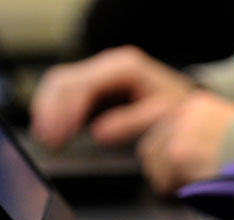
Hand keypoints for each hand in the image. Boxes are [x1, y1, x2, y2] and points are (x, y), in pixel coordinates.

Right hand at [30, 45, 194, 147]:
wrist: (188, 101)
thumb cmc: (177, 107)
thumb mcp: (162, 115)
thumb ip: (131, 123)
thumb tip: (98, 134)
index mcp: (123, 67)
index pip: (83, 85)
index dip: (67, 110)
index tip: (61, 134)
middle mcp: (107, 64)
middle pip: (64, 81)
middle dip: (52, 112)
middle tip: (49, 141)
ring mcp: (99, 72)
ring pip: (59, 84)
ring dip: (48, 111)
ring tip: (46, 138)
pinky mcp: (95, 85)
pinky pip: (65, 92)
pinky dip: (54, 110)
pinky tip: (51, 130)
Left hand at [137, 89, 233, 194]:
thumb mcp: (228, 125)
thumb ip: (203, 135)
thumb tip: (186, 161)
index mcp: (192, 105)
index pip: (161, 135)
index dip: (168, 158)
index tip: (181, 171)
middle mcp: (180, 114)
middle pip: (150, 152)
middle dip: (164, 171)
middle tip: (185, 184)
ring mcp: (177, 134)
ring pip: (155, 169)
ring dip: (172, 183)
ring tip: (197, 187)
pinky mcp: (178, 154)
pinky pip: (165, 182)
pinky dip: (178, 190)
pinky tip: (199, 188)